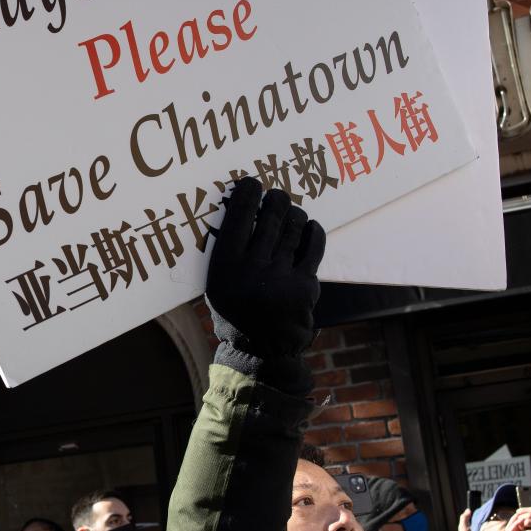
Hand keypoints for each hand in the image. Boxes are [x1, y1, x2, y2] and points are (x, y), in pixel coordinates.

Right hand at [206, 178, 324, 359]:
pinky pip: (313, 246)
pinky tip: (310, 227)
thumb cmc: (235, 312)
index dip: (248, 193)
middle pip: (271, 217)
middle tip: (276, 195)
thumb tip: (241, 214)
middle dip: (276, 199)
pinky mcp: (305, 284)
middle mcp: (253, 267)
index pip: (239, 216)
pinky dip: (313, 231)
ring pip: (294, 227)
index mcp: (226, 266)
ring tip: (292, 212)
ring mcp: (281, 275)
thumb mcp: (217, 285)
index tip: (252, 182)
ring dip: (295, 214)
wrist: (262, 348)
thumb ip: (226, 254)